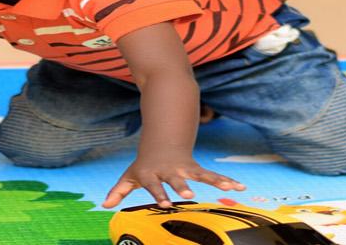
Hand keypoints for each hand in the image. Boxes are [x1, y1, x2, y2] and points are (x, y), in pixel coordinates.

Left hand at [100, 156, 244, 208]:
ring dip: (213, 182)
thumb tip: (105, 206)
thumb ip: (119, 190)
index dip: (160, 194)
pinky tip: (240, 187)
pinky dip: (226, 180)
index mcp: (153, 173)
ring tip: (228, 188)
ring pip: (200, 175)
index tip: (166, 204)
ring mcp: (185, 168)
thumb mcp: (130, 175)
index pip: (155, 185)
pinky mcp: (197, 168)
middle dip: (183, 187)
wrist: (161, 140)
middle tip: (189, 195)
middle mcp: (170, 170)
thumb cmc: (145, 163)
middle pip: (177, 179)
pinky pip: (213, 175)